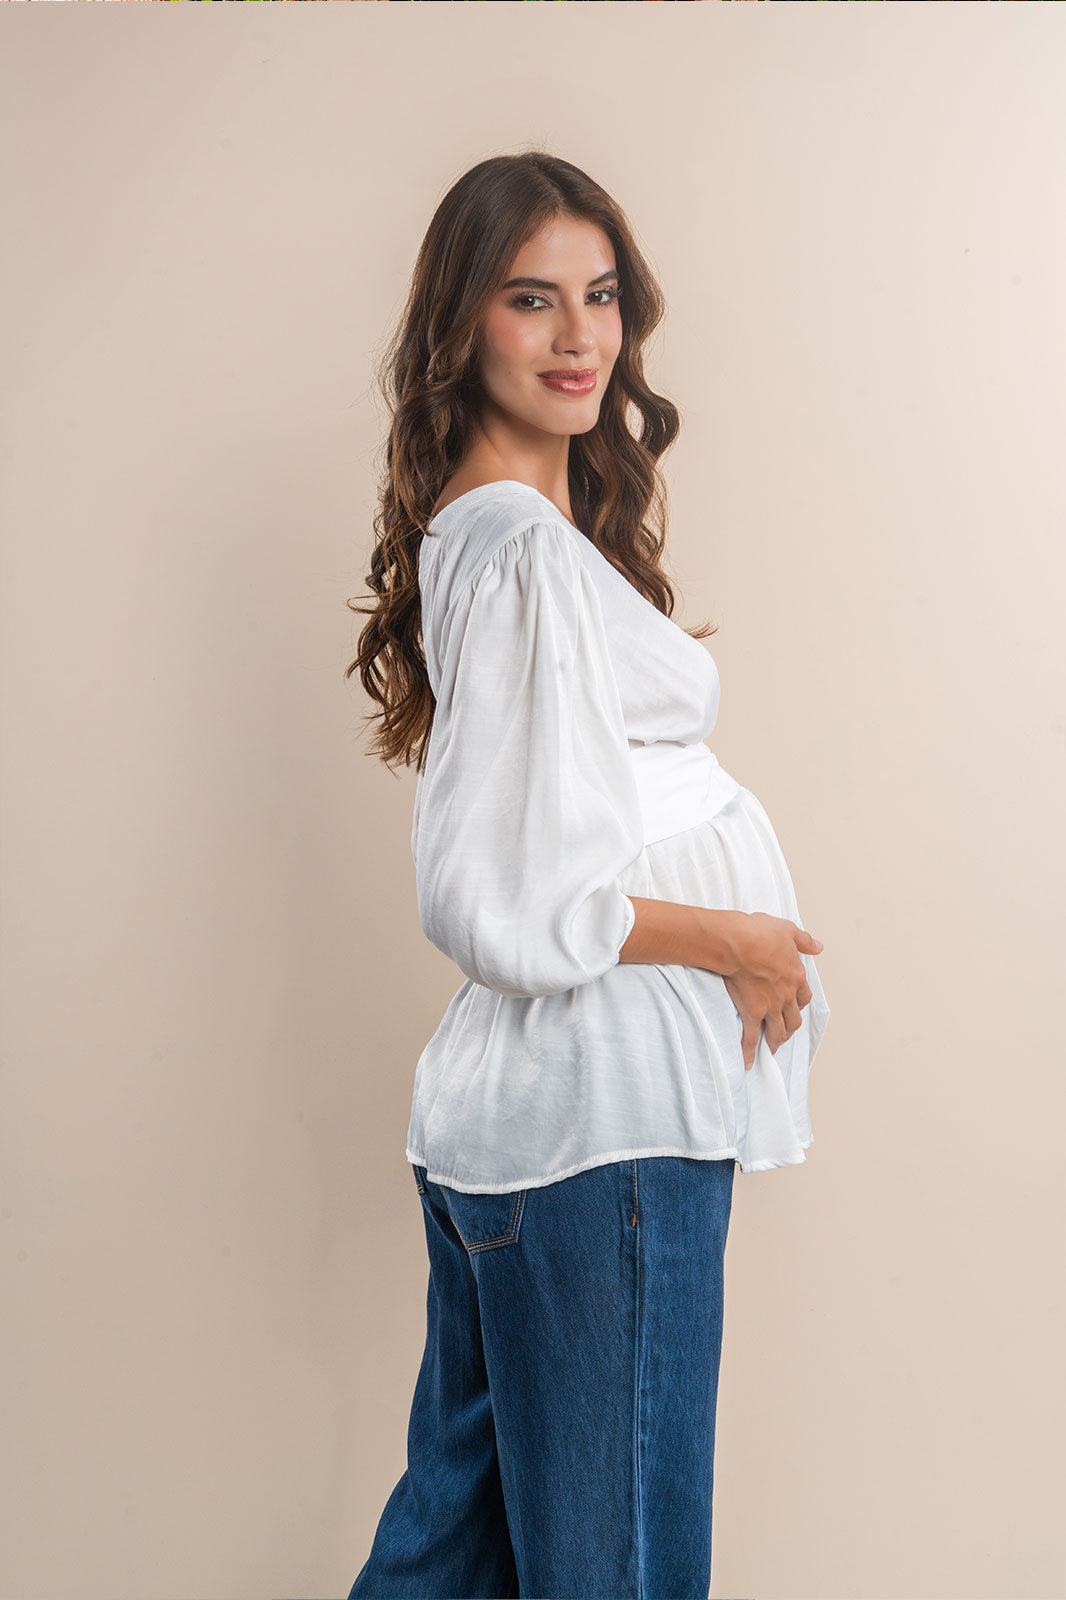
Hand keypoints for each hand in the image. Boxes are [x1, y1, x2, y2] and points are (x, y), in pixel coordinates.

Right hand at [722, 912, 823, 1069]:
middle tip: (785, 1032)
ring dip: (777, 1041)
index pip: (804, 996)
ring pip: (778, 1031)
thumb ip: (804, 941)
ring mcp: (770, 1007)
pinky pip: (751, 1037)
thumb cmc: (760, 933)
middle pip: (794, 1018)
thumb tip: (819, 947)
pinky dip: (750, 1051)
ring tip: (773, 1047)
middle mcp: (786, 995)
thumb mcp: (788, 930)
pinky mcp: (752, 1013)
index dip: (800, 1003)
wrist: (739, 944)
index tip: (795, 1005)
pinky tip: (749, 1062)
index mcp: (796, 976)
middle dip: (790, 1027)